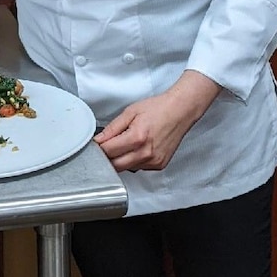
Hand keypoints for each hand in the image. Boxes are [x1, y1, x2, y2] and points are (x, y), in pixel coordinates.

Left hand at [94, 70, 220, 172]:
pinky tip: (139, 147)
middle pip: (115, 166)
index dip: (99, 148)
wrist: (180, 111)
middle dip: (108, 157)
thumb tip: (98, 140)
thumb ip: (112, 128)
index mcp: (137, 137)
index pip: (108, 152)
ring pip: (127, 168)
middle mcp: (146, 153)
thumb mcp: (130, 112)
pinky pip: (139, 168)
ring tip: (128, 142)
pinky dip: (134, 160)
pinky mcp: (159, 165)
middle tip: (108, 146)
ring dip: (121, 159)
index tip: (96, 144)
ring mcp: (154, 161)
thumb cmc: (158, 108)